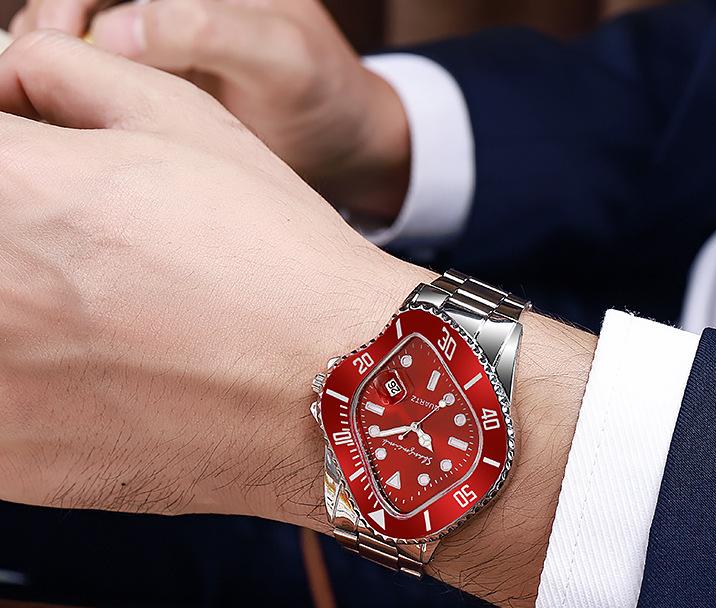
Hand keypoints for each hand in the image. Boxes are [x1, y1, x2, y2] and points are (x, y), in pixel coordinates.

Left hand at [0, 32, 594, 607]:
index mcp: (7, 188)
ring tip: (96, 324)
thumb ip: (60, 73)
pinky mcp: (13, 465)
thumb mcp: (183, 121)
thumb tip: (5, 80)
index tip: (46, 181)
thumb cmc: (276, 256)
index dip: (14, 164)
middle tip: (85, 257)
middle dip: (24, 241)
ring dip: (21, 318)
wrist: (336, 387)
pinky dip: (22, 390)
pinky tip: (87, 382)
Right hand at [10, 0, 410, 221]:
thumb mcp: (280, 57)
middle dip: (51, 23)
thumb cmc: (325, 94)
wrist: (344, 144)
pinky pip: (100, 76)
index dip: (75, 1)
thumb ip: (204, 31)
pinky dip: (72, 90)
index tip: (52, 39)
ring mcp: (160, 36)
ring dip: (51, 59)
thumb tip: (112, 33)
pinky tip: (62, 118)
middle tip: (28, 70)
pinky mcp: (157, 81)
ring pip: (83, 32)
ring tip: (33, 97)